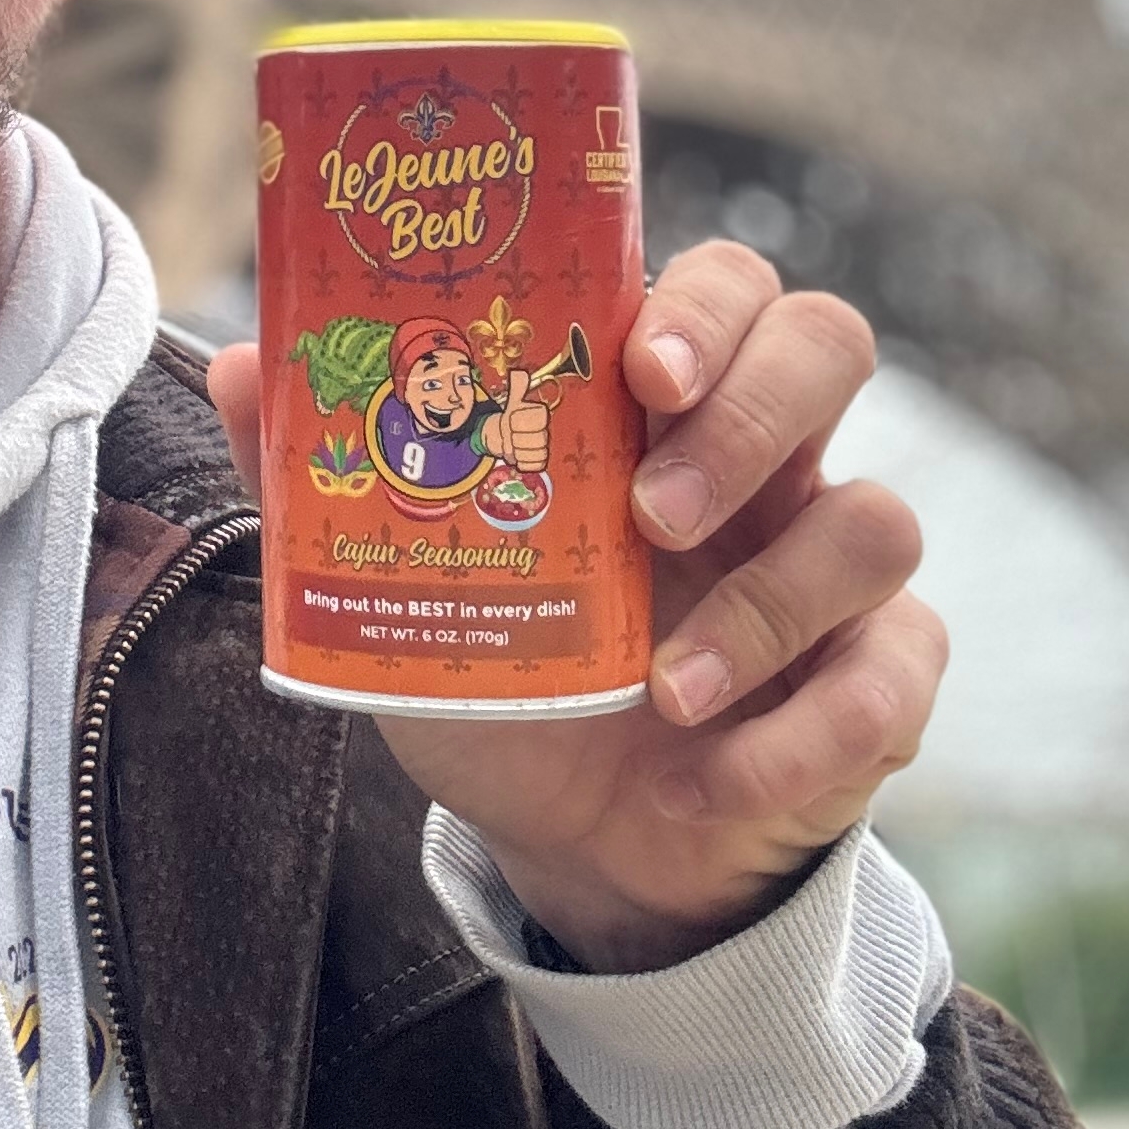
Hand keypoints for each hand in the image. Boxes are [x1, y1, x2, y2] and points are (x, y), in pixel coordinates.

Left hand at [206, 243, 943, 972]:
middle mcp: (762, 460)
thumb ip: (319, 471)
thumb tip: (236, 362)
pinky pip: (892, 681)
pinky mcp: (873, 684)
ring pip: (879, 521)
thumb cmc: (498, 668)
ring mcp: (830, 570)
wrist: (571, 841)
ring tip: (660, 684)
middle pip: (826, 346)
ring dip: (767, 605)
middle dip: (749, 414)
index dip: (702, 304)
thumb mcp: (397, 580)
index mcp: (655, 404)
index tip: (637, 364)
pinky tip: (703, 777)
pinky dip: (797, 738)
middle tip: (652, 505)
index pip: (723, 288)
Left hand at [483, 370, 548, 474]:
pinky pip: (531, 465)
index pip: (536, 420)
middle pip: (534, 439)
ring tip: (513, 443)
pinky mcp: (540, 462)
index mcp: (542, 415)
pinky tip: (516, 455)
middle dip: (517, 437)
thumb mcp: (513, 402)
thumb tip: (518, 372)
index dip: (521, 420)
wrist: (506, 436)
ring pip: (532, 453)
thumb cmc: (512, 417)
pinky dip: (520, 462)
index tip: (512, 418)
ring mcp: (544, 447)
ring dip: (517, 450)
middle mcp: (547, 431)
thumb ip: (517, 387)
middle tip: (511, 433)